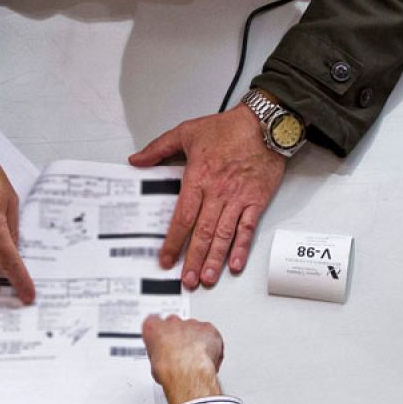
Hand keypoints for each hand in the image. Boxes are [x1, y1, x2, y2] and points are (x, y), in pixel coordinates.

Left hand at [129, 105, 284, 288]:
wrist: (266, 124)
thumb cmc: (229, 128)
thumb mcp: (187, 131)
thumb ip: (159, 148)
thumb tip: (136, 160)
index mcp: (199, 177)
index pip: (182, 217)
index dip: (173, 241)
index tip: (165, 259)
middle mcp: (218, 192)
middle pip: (202, 232)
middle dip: (192, 258)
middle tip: (186, 279)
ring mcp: (239, 199)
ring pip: (224, 235)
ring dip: (214, 259)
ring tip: (206, 278)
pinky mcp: (257, 201)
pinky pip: (248, 229)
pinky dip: (241, 248)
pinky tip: (235, 264)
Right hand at [141, 315, 223, 403]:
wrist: (186, 371)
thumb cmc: (169, 369)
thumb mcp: (154, 364)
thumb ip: (160, 354)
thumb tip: (166, 362)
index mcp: (154, 327)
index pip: (155, 322)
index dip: (161, 332)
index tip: (164, 339)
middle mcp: (172, 322)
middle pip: (177, 324)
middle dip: (180, 336)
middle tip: (182, 353)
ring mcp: (191, 324)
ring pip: (195, 329)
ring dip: (196, 341)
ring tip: (197, 358)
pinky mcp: (208, 328)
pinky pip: (211, 334)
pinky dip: (212, 343)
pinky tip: (209, 357)